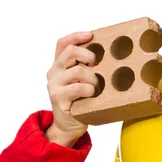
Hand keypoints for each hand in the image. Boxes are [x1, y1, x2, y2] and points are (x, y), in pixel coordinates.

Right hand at [45, 31, 98, 145]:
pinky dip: (90, 90)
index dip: (77, 36)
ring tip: (96, 86)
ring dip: (93, 78)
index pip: (63, 43)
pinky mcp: (58, 97)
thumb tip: (108, 55)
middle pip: (70, 51)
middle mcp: (53, 72)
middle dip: (89, 55)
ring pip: (77, 70)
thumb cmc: (80, 103)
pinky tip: (92, 95)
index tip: (92, 35)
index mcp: (58, 66)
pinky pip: (78, 88)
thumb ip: (86, 69)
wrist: (68, 126)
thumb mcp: (82, 82)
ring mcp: (54, 85)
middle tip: (97, 65)